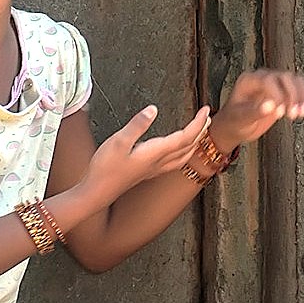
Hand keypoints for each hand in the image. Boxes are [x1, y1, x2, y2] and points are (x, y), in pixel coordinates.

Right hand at [84, 104, 210, 199]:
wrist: (96, 193)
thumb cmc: (105, 168)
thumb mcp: (118, 141)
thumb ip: (137, 125)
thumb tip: (153, 109)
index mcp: (155, 153)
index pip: (185, 137)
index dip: (198, 123)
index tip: (206, 110)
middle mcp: (158, 162)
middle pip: (188, 147)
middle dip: (200, 131)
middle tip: (207, 117)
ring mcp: (153, 169)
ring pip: (182, 157)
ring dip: (194, 143)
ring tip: (199, 132)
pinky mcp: (147, 172)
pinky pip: (174, 162)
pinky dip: (183, 153)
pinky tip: (177, 151)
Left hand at [208, 69, 303, 150]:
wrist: (234, 127)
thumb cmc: (233, 122)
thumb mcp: (240, 119)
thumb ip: (254, 112)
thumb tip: (271, 106)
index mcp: (249, 80)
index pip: (268, 80)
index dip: (277, 94)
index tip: (281, 112)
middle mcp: (263, 78)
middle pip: (285, 78)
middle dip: (293, 95)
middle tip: (295, 114)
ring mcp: (274, 83)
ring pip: (294, 81)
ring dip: (302, 96)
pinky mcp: (283, 91)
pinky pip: (299, 88)